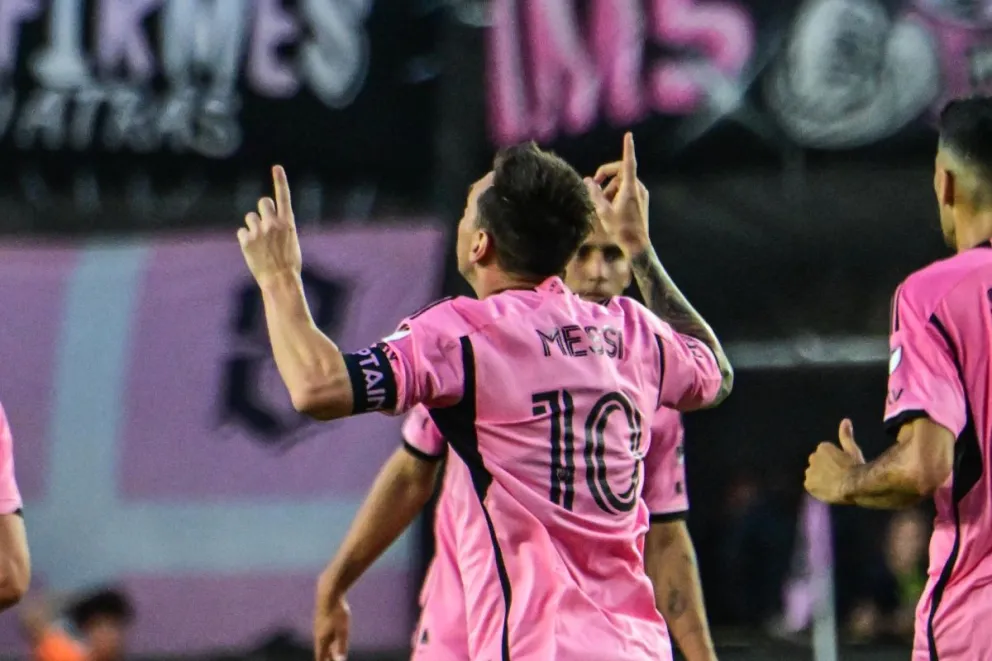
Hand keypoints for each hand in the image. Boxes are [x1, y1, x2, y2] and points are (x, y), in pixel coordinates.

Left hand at [238, 166, 302, 285]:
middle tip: (265, 224)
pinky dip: (246, 239)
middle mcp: (273, 223)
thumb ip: (281, 227)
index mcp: (288, 223)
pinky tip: (253, 251)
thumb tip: (267, 221)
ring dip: (253, 226)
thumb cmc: (289, 264)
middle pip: (263, 202)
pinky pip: (242, 232)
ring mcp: (259, 231)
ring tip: (260, 242)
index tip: (276, 167)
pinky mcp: (246, 240)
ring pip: (250, 217)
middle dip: (263, 210)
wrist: (280, 281)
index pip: (284, 196)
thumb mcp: (291, 241)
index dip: (280, 180)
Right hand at [313, 574, 349, 660]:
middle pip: (322, 652)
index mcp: (322, 640)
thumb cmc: (337, 612)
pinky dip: (330, 642)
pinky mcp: (322, 620)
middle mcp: (318, 635)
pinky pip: (325, 635)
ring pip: (324, 643)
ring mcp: (319, 627)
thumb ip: (341, 646)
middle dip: (328, 659)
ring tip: (334, 656)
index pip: (321, 658)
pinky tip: (333, 640)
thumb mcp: (342, 631)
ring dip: (329, 651)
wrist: (329, 592)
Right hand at [586, 132, 650, 255]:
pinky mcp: (641, 200)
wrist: (637, 245)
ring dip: (610, 188)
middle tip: (593, 185)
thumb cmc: (620, 229)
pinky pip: (627, 190)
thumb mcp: (603, 211)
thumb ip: (594, 194)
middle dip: (606, 177)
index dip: (628, 148)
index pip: (628, 163)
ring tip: (602, 204)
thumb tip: (587, 180)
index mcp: (630, 188)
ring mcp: (641, 194)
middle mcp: (638, 188)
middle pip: (620, 172)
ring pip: (622, 182)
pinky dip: (617, 193)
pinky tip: (610, 208)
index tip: (628, 135)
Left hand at [804, 418, 864, 503]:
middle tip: (839, 477)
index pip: (826, 455)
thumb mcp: (853, 450)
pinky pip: (811, 486)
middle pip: (818, 464)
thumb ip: (845, 435)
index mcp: (822, 448)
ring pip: (813, 475)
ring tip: (834, 485)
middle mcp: (813, 457)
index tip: (844, 467)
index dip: (836, 462)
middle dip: (825, 468)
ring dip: (820, 478)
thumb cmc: (856, 467)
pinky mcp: (808, 484)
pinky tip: (829, 491)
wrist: (854, 485)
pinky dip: (817, 488)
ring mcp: (809, 471)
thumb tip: (845, 420)